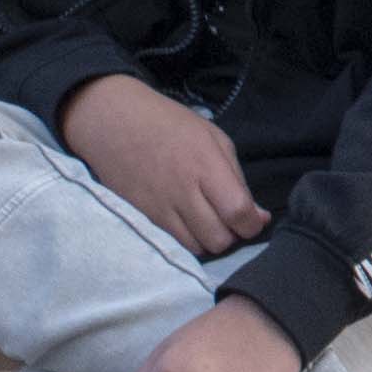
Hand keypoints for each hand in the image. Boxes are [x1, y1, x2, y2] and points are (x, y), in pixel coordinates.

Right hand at [65, 77, 266, 254]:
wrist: (113, 122)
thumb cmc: (169, 124)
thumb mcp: (214, 138)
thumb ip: (237, 179)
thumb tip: (257, 216)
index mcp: (206, 165)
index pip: (237, 211)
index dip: (252, 224)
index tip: (254, 218)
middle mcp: (183, 192)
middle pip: (218, 239)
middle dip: (232, 234)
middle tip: (229, 219)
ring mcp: (159, 209)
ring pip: (196, 249)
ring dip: (208, 240)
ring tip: (207, 220)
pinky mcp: (141, 218)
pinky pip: (173, 244)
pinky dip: (187, 239)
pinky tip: (187, 222)